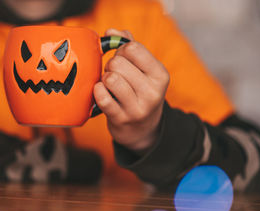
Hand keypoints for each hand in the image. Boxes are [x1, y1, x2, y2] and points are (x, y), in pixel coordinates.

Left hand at [94, 29, 168, 150]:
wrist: (142, 130)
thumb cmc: (140, 92)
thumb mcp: (144, 70)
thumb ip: (130, 45)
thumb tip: (111, 32)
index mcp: (160, 75)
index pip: (133, 48)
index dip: (121, 50)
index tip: (122, 59)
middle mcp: (152, 92)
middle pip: (118, 63)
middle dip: (111, 65)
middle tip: (114, 74)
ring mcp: (137, 107)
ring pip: (110, 78)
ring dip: (104, 79)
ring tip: (109, 84)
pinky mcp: (121, 119)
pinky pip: (102, 96)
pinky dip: (98, 91)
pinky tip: (101, 93)